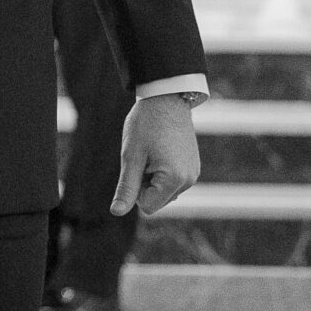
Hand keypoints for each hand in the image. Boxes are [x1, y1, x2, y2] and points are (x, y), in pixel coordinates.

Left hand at [112, 95, 199, 217]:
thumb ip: (127, 187)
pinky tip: (161, 150)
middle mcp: (189, 180)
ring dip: (153, 177)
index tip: (138, 164)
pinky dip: (162, 171)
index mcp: (175, 180)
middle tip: (145, 156)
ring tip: (153, 152)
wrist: (166, 99)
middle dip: (145, 183)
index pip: (147, 206)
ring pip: (163, 192)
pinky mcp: (193, 167)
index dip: (135, 188)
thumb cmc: (145, 125)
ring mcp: (193, 173)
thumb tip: (117, 212)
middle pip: (156, 201)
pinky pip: (172, 181)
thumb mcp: (131, 157)